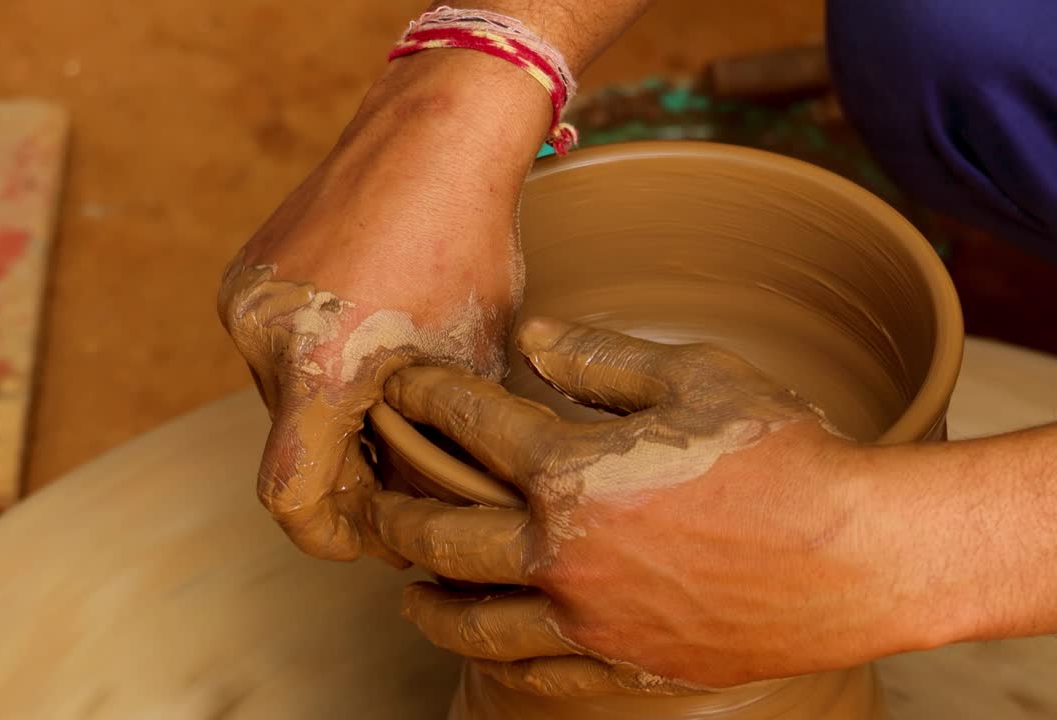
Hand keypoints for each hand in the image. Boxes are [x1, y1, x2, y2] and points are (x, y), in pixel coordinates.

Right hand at [219, 52, 550, 561]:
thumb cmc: (467, 240)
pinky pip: (274, 351)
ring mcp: (245, 300)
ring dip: (330, 415)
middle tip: (402, 473)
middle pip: (292, 446)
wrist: (431, 135)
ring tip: (392, 398)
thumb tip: (417, 510)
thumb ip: (435, 444)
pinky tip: (367, 347)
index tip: (366, 538)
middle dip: (346, 469)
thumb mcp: (469, 360)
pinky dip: (315, 368)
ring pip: (283, 400)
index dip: (329, 535)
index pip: (291, 498)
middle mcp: (263, 334)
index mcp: (319, 363)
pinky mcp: (243, 276)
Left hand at [371, 317, 894, 692]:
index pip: (471, 424)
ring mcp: (591, 617)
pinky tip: (486, 641)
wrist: (862, 557)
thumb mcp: (694, 377)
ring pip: (476, 618)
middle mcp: (564, 552)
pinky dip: (498, 654)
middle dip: (396, 508)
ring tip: (407, 590)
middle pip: (445, 532)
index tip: (398, 385)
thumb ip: (599, 359)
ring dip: (429, 599)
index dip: (425, 396)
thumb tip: (530, 338)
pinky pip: (540, 667)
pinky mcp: (625, 659)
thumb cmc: (785, 455)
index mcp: (573, 472)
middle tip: (372, 496)